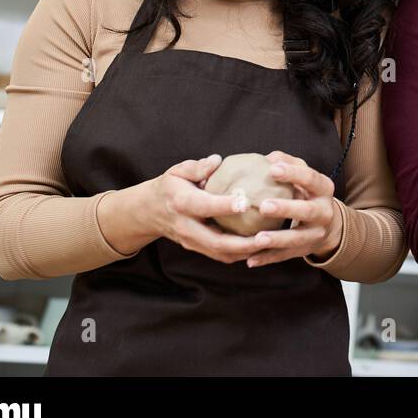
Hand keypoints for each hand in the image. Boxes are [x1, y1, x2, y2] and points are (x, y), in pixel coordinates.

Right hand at [146, 154, 272, 263]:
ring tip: (269, 245)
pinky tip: (261, 246)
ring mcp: (192, 241)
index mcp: (182, 202)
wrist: (148, 211)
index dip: (224, 205)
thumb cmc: (169, 187)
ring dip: (246, 253)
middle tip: (267, 237)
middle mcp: (187, 226)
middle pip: (216, 241)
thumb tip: (217, 161)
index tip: (246, 202)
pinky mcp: (197, 248)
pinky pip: (221, 255)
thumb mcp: (177, 171)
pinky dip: (241, 254)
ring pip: (221, 254)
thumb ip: (197, 167)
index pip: (204, 206)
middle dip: (243, 243)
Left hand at [244, 150, 341, 267]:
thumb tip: (269, 158)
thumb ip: (289, 164)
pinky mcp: (304, 250)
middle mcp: (324, 212)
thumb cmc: (307, 193)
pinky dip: (267, 258)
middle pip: (307, 211)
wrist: (328, 225)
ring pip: (296, 238)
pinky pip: (284, 256)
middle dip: (286, 209)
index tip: (272, 169)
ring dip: (277, 239)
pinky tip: (250, 260)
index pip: (311, 179)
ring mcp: (315, 233)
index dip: (293, 174)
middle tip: (263, 206)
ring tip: (257, 239)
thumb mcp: (305, 177)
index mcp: (323, 189)